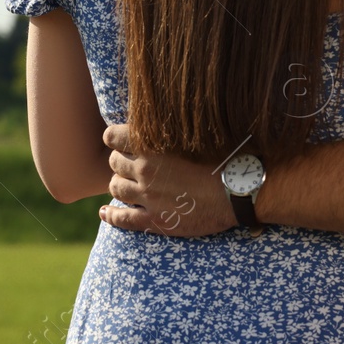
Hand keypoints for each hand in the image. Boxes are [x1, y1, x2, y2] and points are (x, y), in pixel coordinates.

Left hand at [99, 124, 236, 236]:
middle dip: (118, 161)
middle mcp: (145, 171)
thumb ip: (170, 130)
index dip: (113, 138)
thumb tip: (158, 123)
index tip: (116, 139)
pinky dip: (111, 216)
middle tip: (127, 163)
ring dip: (117, 184)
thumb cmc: (221, 158)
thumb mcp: (193, 135)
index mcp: (152, 147)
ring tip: (123, 184)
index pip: (114, 137)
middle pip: (114, 163)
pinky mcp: (155, 220)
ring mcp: (148, 197)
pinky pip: (123, 219)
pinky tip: (105, 212)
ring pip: (116, 188)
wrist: (237, 191)